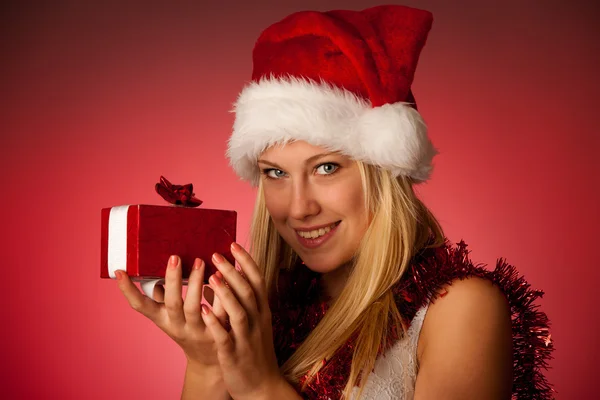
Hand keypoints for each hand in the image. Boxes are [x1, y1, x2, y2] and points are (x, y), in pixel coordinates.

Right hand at [116, 255, 227, 368]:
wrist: (209, 360)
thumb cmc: (187, 328)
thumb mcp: (170, 315)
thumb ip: (162, 296)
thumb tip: (152, 270)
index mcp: (163, 319)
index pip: (141, 306)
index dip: (129, 291)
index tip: (120, 272)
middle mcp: (178, 326)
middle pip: (173, 304)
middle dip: (173, 280)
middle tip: (175, 258)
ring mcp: (197, 331)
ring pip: (195, 308)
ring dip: (196, 283)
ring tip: (200, 262)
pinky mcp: (218, 332)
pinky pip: (219, 312)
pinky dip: (220, 295)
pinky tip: (222, 277)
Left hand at [201, 242, 293, 399]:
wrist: (262, 386)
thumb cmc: (254, 350)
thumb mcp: (255, 322)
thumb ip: (244, 300)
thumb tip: (228, 275)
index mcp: (262, 311)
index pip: (257, 281)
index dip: (246, 262)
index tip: (233, 245)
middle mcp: (257, 322)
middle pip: (248, 292)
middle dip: (233, 272)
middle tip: (216, 254)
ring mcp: (247, 338)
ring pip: (239, 312)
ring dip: (226, 294)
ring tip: (211, 277)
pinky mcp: (235, 355)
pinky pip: (225, 337)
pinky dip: (216, 323)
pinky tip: (204, 311)